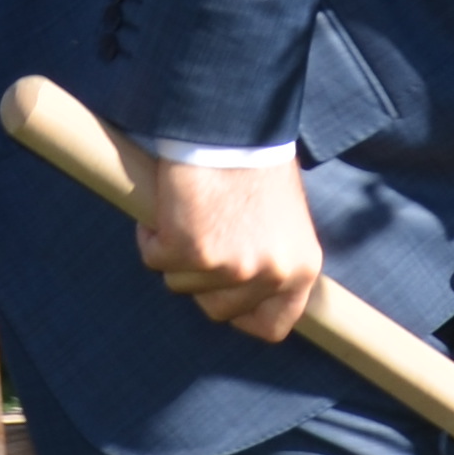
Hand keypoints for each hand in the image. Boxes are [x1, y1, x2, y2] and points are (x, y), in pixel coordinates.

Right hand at [128, 143, 325, 339]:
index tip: (224, 294)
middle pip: (218, 310)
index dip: (243, 315)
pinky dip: (151, 235)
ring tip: (189, 211)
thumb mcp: (283, 223)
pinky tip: (168, 206)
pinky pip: (154, 259)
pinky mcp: (190, 251)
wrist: (230, 128)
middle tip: (200, 239)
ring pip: (181, 284)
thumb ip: (271, 259)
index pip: (273, 326)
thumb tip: (247, 290)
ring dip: (175, 252)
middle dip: (201, 280)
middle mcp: (271, 275)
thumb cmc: (255, 165)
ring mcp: (231, 267)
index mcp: (301, 269)